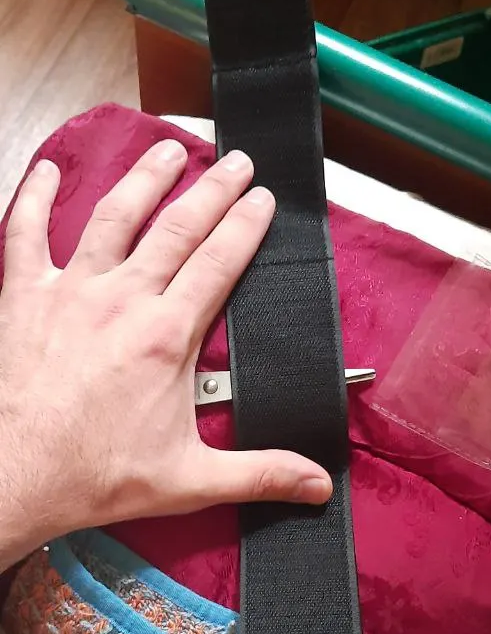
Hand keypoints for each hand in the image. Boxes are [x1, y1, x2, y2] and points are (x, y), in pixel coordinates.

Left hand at [0, 141, 331, 569]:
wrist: (17, 476)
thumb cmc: (94, 476)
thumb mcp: (190, 480)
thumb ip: (260, 473)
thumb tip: (317, 483)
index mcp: (166, 337)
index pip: (219, 262)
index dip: (245, 225)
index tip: (262, 199)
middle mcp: (122, 300)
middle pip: (177, 227)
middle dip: (212, 188)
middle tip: (234, 161)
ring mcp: (72, 291)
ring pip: (114, 216)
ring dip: (144, 179)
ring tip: (167, 150)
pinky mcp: (26, 297)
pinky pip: (27, 233)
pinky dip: (35, 198)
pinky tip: (45, 171)